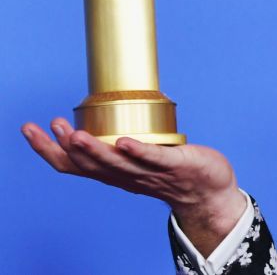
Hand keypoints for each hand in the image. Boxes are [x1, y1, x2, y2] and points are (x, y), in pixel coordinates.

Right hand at [22, 117, 247, 255]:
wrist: (209, 193)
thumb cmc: (173, 172)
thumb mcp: (137, 159)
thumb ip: (117, 146)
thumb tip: (97, 119)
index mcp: (114, 173)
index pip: (73, 164)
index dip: (49, 149)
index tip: (30, 128)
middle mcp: (126, 175)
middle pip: (88, 165)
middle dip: (64, 146)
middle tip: (48, 125)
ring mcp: (150, 172)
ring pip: (116, 163)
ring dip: (94, 150)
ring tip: (75, 135)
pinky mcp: (176, 165)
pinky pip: (153, 159)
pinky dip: (137, 150)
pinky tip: (123, 141)